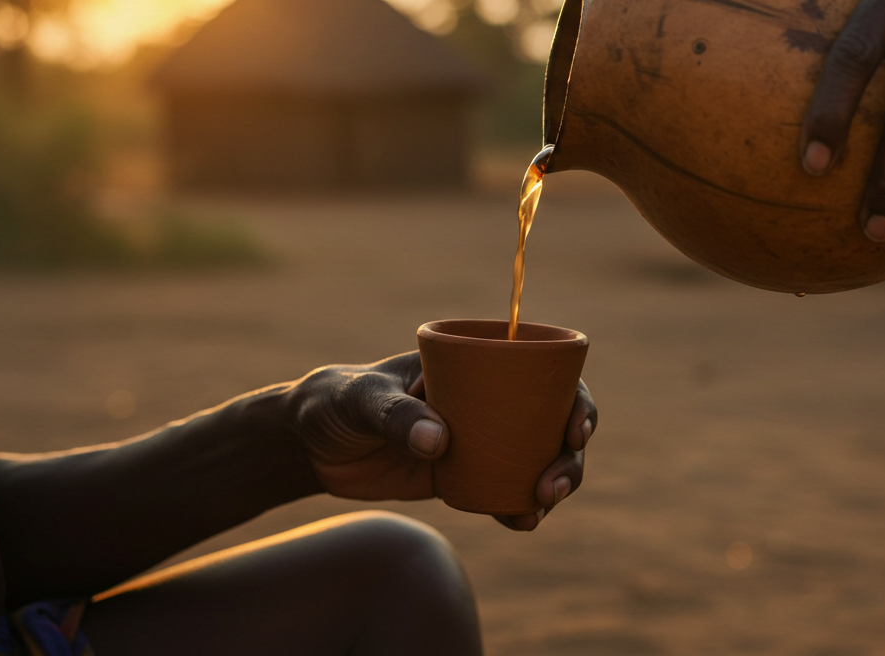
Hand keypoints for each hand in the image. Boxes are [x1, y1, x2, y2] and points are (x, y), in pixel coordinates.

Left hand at [283, 351, 597, 531]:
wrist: (309, 445)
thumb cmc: (335, 403)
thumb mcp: (361, 400)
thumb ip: (396, 414)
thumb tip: (441, 440)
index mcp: (474, 364)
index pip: (541, 373)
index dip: (574, 399)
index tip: (575, 430)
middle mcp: (486, 399)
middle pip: (552, 422)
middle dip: (568, 456)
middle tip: (553, 487)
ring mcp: (478, 438)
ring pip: (536, 459)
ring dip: (553, 484)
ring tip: (537, 508)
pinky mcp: (462, 474)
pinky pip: (504, 489)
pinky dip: (520, 507)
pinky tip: (522, 521)